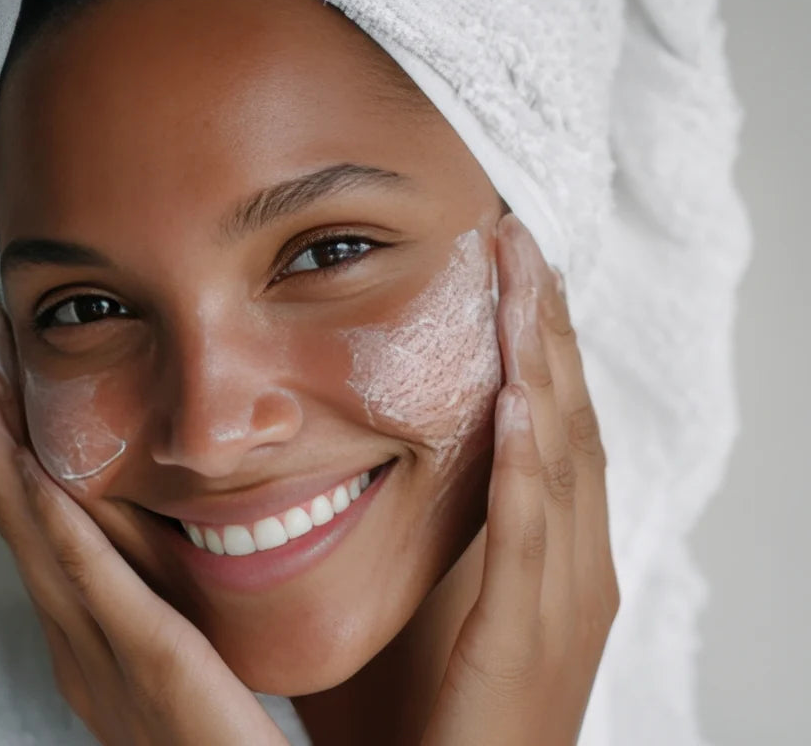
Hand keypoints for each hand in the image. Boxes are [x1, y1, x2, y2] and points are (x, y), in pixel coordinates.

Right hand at [0, 308, 288, 745]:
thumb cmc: (223, 724)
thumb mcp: (180, 633)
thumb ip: (154, 579)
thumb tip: (143, 501)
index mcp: (86, 638)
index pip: (36, 528)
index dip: (6, 450)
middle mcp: (78, 648)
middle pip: (20, 521)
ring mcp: (107, 665)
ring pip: (40, 541)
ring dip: (5, 455)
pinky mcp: (161, 672)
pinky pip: (100, 589)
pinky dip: (61, 527)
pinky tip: (37, 477)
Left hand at [421, 213, 619, 745]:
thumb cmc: (433, 705)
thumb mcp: (433, 592)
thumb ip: (421, 520)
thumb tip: (360, 445)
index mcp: (555, 545)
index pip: (553, 416)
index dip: (537, 336)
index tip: (509, 263)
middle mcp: (576, 559)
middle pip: (566, 412)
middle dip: (543, 322)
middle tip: (519, 236)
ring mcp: (564, 597)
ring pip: (561, 453)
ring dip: (540, 361)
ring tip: (522, 280)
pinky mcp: (531, 639)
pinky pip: (532, 536)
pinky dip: (527, 464)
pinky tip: (516, 401)